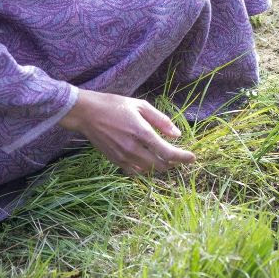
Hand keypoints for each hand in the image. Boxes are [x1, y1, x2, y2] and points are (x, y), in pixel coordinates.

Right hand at [58, 88, 195, 175]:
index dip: (183, 157)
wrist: (86, 113)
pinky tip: (147, 160)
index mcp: (141, 132)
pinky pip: (135, 172)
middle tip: (179, 157)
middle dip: (173, 163)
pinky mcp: (115, 161)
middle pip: (160, 166)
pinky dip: (145, 169)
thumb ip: (161, 121)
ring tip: (164, 157)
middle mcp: (133, 148)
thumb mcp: (141, 106)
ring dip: (159, 166)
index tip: (192, 158)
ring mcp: (123, 157)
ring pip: (148, 171)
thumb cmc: (115, 105)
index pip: (167, 152)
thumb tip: (177, 135)